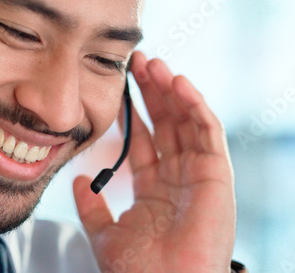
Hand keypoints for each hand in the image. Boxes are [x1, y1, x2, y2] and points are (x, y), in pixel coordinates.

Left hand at [73, 51, 236, 272]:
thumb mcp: (105, 234)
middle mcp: (180, 179)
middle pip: (166, 123)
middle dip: (151, 90)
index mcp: (155, 190)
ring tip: (153, 63)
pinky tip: (178, 83)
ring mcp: (199, 175)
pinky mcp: (217, 175)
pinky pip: (208, 132)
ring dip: (172, 89)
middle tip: (136, 60)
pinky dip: (195, 104)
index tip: (117, 84)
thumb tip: (77, 180)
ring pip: (187, 120)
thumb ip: (92, 206)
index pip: (144, 139)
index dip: (131, 110)